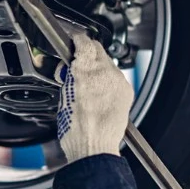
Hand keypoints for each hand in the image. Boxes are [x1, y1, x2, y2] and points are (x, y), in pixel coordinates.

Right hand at [55, 34, 133, 162]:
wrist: (94, 148)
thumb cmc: (76, 130)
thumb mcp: (63, 96)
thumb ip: (68, 76)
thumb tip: (70, 68)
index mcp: (85, 71)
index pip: (84, 42)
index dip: (76, 40)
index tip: (73, 42)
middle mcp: (105, 73)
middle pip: (98, 50)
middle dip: (86, 54)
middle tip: (76, 65)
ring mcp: (118, 82)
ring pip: (107, 63)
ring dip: (97, 67)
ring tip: (86, 83)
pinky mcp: (126, 91)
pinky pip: (116, 77)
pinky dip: (107, 80)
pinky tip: (98, 92)